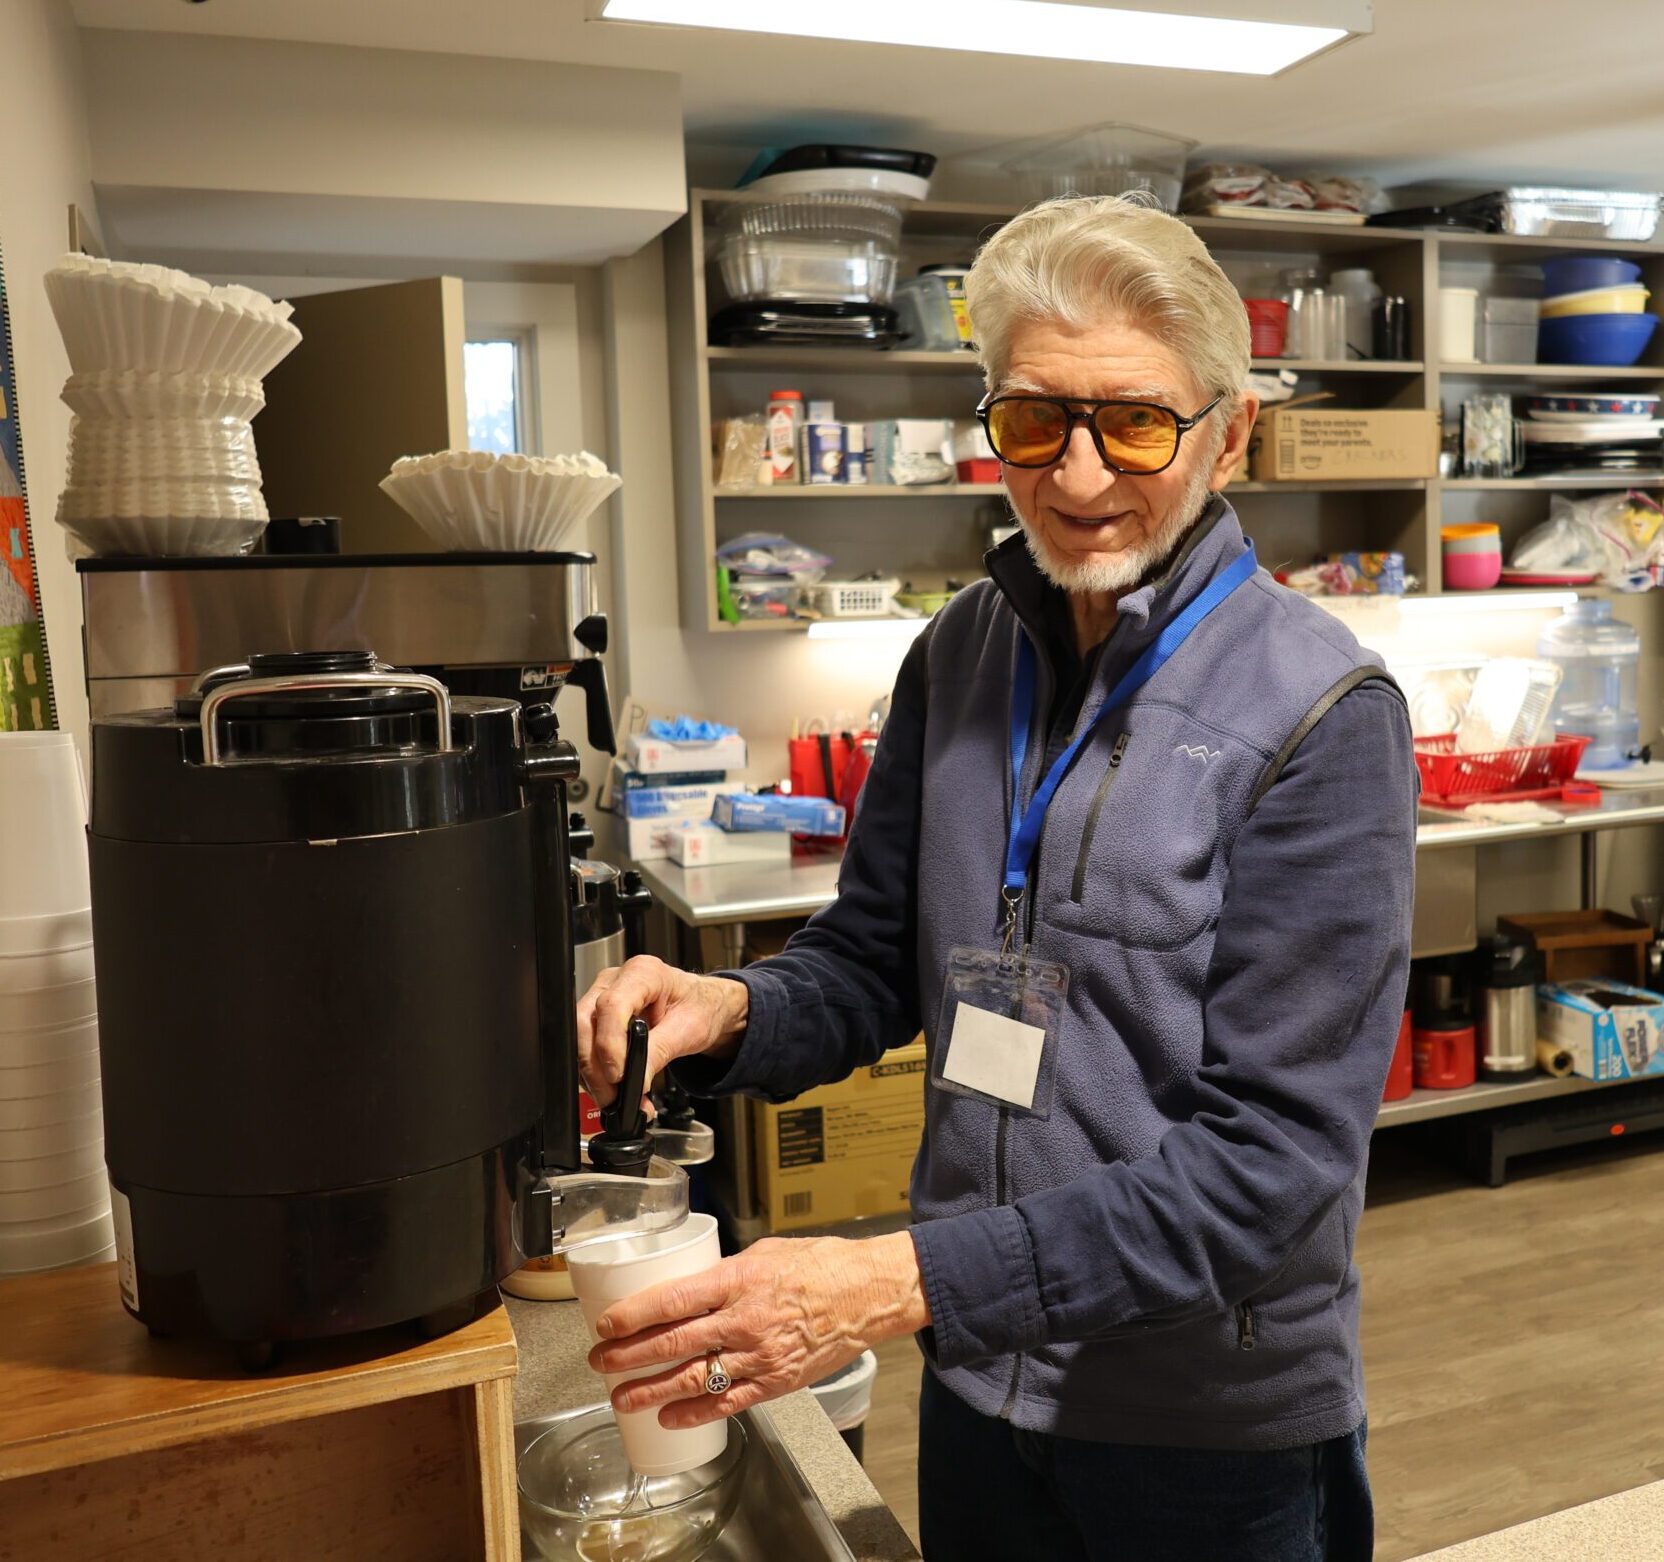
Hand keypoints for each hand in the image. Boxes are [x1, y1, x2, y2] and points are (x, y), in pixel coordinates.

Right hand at [576, 955, 749, 1107]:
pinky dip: (597, 1073)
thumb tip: (637, 1080)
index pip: (611, 1006)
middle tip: (613, 1097)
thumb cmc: (700, 1007)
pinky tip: (615, 1090)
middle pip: (586, 1022)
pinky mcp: (598, 1018)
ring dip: (594, 1075)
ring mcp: (602, 997)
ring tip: (619, 1100)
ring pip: (580, 1038)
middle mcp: (616, 981)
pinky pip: (586, 1046)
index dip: (609, 1043)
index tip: (619, 1075)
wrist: (704, 1008)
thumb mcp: (689, 1030)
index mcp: (643, 974)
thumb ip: (660, 1052)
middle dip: (595, 1066)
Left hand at [587, 1231, 929, 1427]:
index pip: (673, 1299)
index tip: (606, 1323)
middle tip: (600, 1360)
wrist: (868, 1294)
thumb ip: (726, 1273)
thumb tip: (691, 1287)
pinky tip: (668, 1417)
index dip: (634, 1315)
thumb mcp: (764, 1253)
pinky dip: (695, 1412)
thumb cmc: (820, 1266)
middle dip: (630, 1355)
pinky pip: (728, 1402)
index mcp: (738, 1280)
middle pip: (674, 1342)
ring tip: (622, 1397)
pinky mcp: (775, 1382)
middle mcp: (744, 1320)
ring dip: (651, 1390)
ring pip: (695, 1377)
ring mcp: (760, 1355)